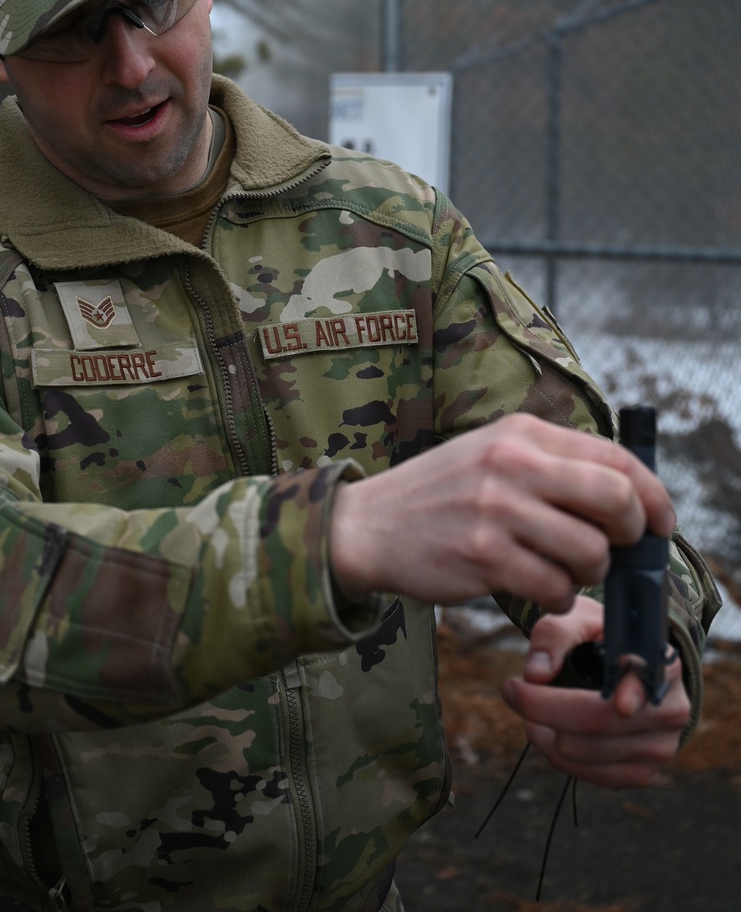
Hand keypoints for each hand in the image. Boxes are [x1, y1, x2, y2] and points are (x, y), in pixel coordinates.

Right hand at [329, 413, 675, 611]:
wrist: (368, 525)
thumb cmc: (441, 494)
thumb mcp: (494, 453)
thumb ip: (554, 464)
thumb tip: (631, 497)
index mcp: (522, 432)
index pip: (615, 456)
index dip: (652, 495)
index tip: (660, 522)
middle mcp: (513, 462)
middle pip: (615, 500)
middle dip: (628, 535)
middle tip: (612, 550)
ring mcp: (498, 509)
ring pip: (590, 553)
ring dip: (586, 573)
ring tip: (557, 568)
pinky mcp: (484, 556)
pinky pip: (555, 589)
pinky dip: (555, 598)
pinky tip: (531, 586)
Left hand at [502, 596, 690, 787]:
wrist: (626, 669)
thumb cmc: (599, 639)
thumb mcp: (579, 619)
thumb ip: (555, 634)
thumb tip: (536, 674)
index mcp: (663, 664)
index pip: (648, 681)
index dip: (635, 693)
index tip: (621, 703)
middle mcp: (670, 710)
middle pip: (599, 721)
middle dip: (542, 707)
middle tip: (512, 689)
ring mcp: (659, 748)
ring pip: (583, 751)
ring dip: (544, 730)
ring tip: (534, 706)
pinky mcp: (641, 774)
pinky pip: (585, 774)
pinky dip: (555, 753)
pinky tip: (549, 729)